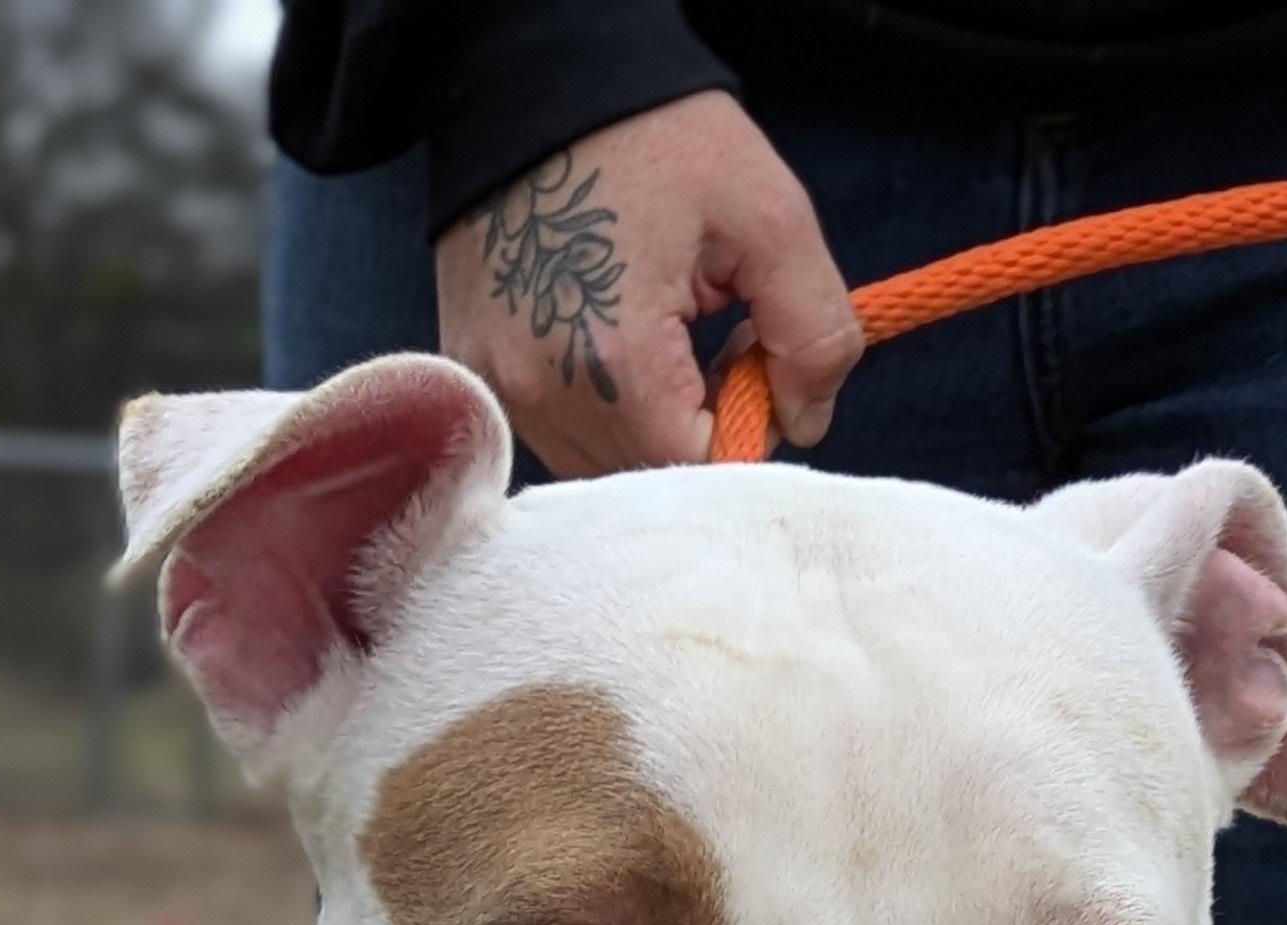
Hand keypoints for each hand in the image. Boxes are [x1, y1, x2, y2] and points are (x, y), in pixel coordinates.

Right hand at [432, 92, 863, 477]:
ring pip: (596, 468)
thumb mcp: (770, 215)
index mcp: (616, 364)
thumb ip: (814, 330)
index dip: (743, 432)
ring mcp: (498, 389)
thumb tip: (806, 422)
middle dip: (692, 432)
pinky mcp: (472, 373)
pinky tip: (604, 335)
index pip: (698, 472)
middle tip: (707, 342)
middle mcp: (542, 396)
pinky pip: (550, 432)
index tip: (746, 359)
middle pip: (645, 481)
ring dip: (641, 425)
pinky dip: (592, 407)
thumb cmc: (653, 136)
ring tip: (654, 334)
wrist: (535, 81)